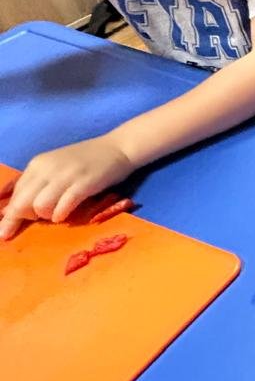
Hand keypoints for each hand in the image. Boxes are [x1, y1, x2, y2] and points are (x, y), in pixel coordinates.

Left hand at [0, 138, 131, 238]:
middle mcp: (47, 168)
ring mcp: (65, 175)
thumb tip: (20, 210)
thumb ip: (38, 184)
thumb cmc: (87, 160)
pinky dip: (61, 215)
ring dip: (45, 216)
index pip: (15, 194)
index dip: (10, 216)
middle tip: (37, 221)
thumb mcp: (56, 167)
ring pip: (39, 206)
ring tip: (56, 214)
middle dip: (23, 219)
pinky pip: (63, 206)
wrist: (118, 147)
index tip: (5, 233)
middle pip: (22, 203)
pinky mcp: (83, 183)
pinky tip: (65, 215)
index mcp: (37, 164)